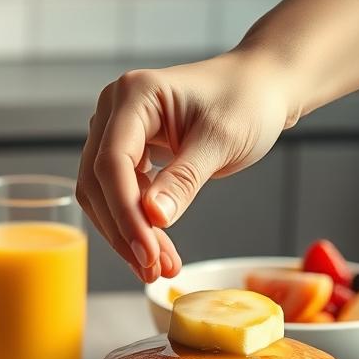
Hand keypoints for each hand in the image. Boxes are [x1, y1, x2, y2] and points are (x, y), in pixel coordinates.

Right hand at [77, 52, 292, 282]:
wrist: (260, 88)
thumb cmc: (247, 101)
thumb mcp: (222, 140)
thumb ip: (185, 178)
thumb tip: (153, 218)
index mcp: (134, 94)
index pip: (112, 162)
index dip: (125, 212)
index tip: (146, 252)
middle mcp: (115, 110)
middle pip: (99, 182)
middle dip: (124, 230)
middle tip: (154, 269)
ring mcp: (117, 131)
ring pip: (103, 195)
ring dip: (127, 234)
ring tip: (160, 266)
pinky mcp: (128, 152)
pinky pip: (120, 195)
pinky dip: (137, 225)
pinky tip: (158, 249)